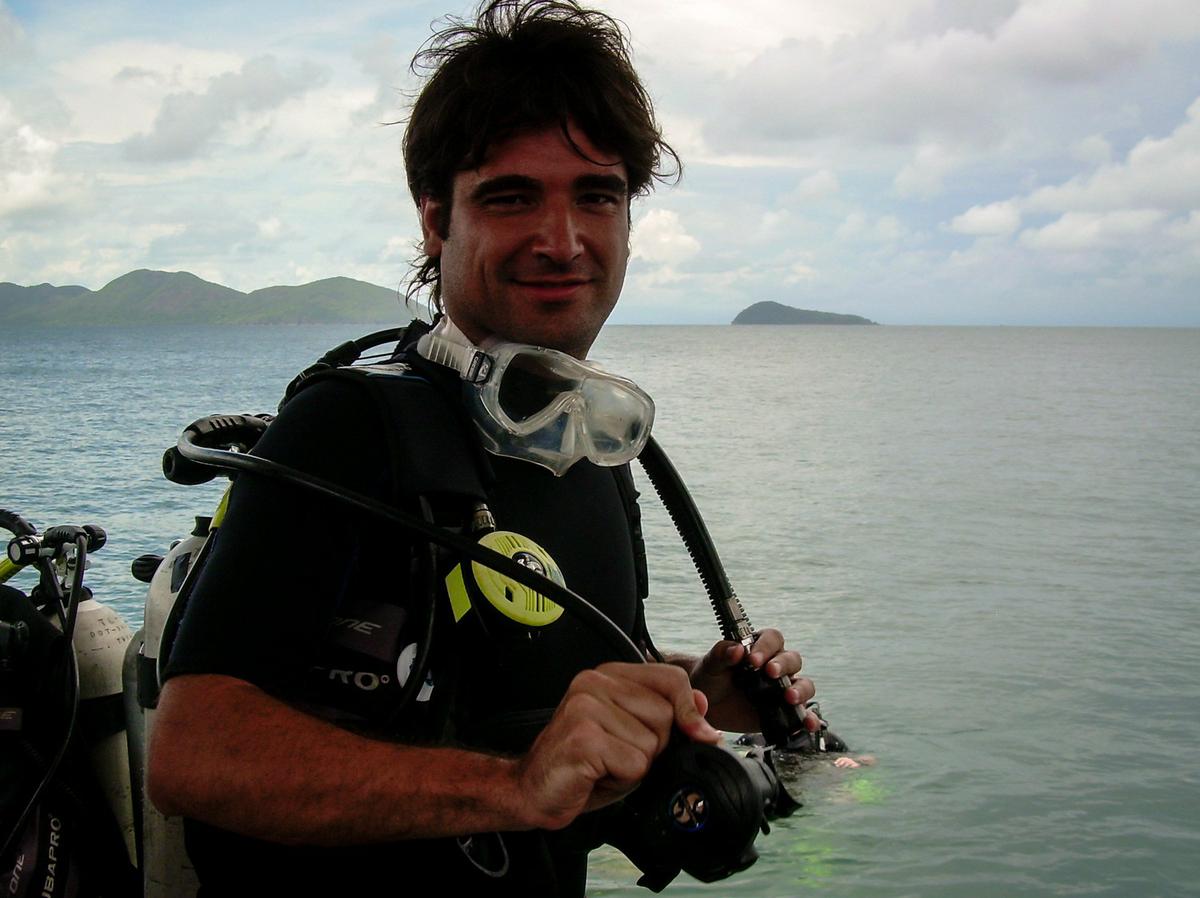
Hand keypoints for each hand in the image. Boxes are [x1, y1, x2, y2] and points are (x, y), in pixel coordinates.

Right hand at [514, 662, 720, 830]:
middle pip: (666, 714)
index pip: (670, 677)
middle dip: (653, 747)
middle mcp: (594, 682)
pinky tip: (595, 775)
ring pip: (651, 742)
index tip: (698, 732)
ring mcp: (586, 706)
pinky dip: (622, 780)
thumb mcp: (631, 734)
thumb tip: (702, 706)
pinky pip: (634, 764)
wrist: (532, 789)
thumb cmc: (583, 764)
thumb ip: (665, 715)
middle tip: (618, 755)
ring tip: (605, 765)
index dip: (690, 708)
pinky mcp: (583, 736)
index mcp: (608, 674)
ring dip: (635, 766)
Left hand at [686, 629, 816, 732]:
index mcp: (759, 648)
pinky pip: (802, 714)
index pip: (773, 639)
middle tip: (770, 673)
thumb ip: (722, 653)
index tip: (752, 659)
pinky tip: (807, 724)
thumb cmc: (709, 677)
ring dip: (800, 690)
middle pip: (792, 660)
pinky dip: (808, 719)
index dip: (766, 647)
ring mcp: (781, 690)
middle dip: (783, 666)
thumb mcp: (711, 664)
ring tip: (789, 697)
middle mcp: (775, 667)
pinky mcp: (783, 712)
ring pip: (803, 685)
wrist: (705, 704)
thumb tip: (737, 649)